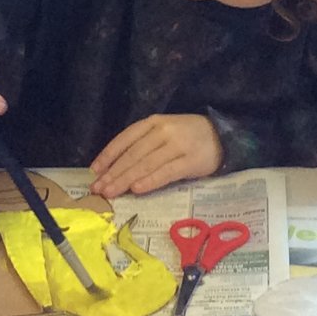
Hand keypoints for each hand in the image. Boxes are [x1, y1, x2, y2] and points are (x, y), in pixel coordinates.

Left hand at [90, 114, 221, 197]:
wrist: (222, 136)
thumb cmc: (187, 137)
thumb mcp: (163, 133)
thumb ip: (142, 146)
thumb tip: (114, 168)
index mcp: (153, 122)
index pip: (125, 139)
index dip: (108, 155)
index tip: (94, 172)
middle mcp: (163, 131)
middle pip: (133, 154)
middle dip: (113, 173)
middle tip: (98, 189)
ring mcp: (178, 145)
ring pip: (146, 164)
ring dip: (125, 180)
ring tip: (111, 192)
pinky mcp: (191, 161)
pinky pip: (166, 172)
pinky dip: (150, 181)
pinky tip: (136, 189)